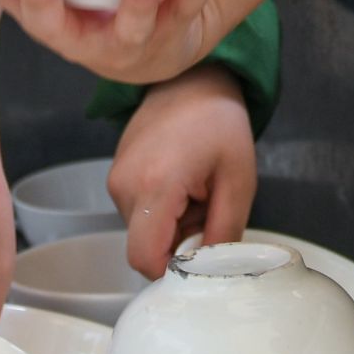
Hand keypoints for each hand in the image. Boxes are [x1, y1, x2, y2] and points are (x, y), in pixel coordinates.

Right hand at [110, 67, 258, 276]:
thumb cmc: (220, 124)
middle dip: (178, 245)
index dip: (172, 271)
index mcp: (155, 186)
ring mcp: (115, 180)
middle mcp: (125, 186)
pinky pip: (137, 214)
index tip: (200, 255)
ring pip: (142, 232)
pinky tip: (181, 184)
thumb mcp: (239, 181)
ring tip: (195, 193)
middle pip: (145, 248)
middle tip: (207, 211)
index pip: (145, 259)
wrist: (190, 80)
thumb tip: (211, 272)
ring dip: (171, 227)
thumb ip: (225, 232)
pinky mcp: (115, 176)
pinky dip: (161, 211)